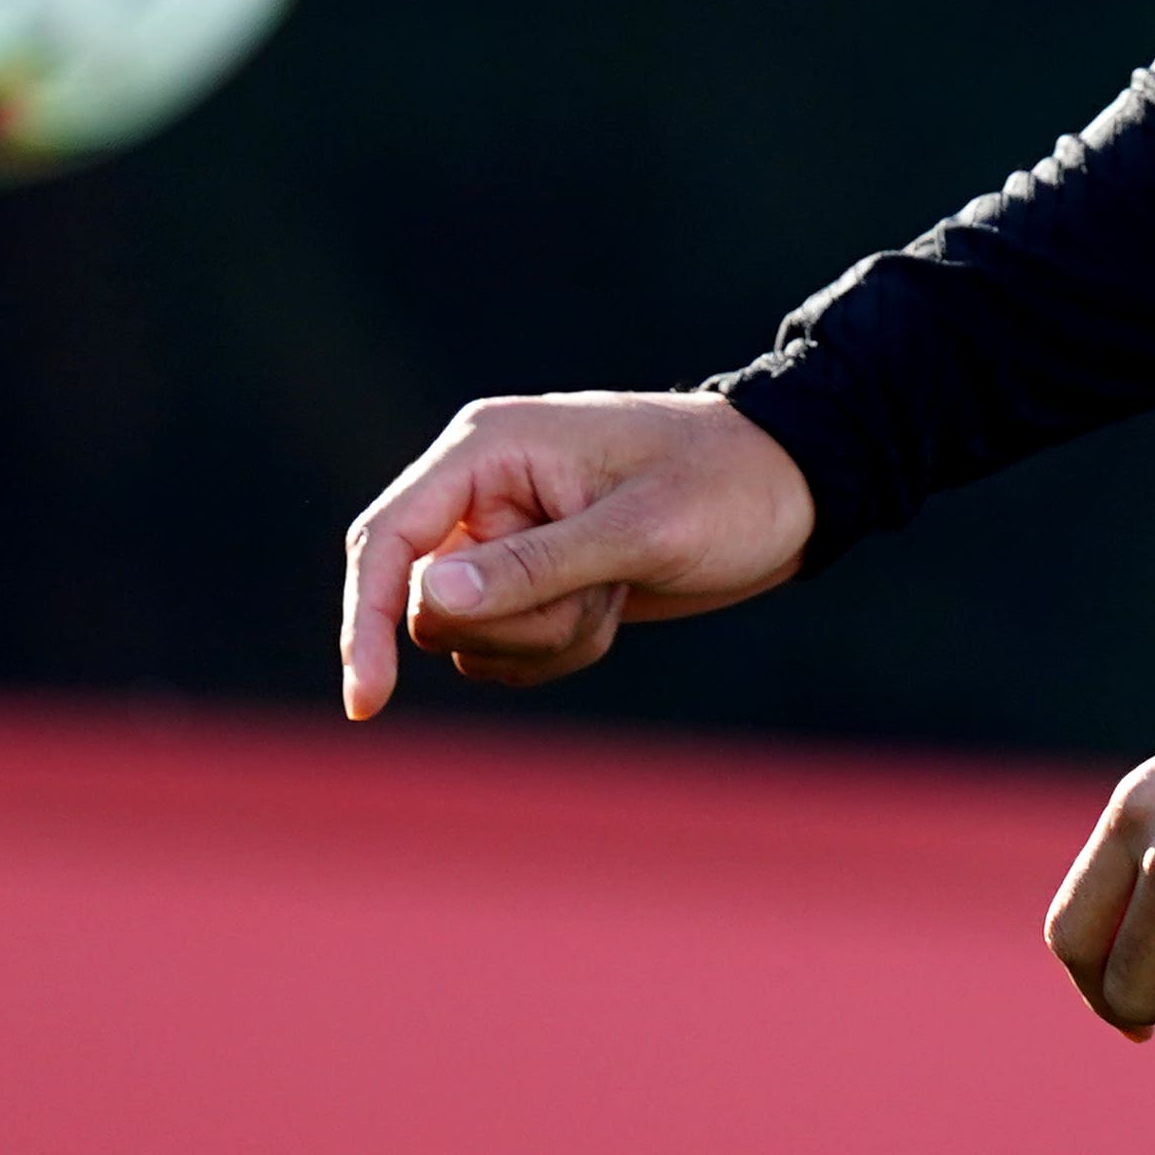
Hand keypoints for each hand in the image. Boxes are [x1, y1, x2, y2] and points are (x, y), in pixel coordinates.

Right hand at [336, 390, 816, 718]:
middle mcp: (481, 492)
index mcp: (488, 450)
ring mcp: (504, 538)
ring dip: (547, 640)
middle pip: (428, 608)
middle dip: (516, 628)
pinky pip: (506, 652)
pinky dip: (561, 649)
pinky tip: (616, 603)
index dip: (364, 622)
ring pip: (470, 639)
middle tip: (600, 592)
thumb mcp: (641, 530)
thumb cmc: (726, 489)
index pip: (389, 540)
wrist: (790, 490)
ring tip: (618, 588)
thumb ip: (534, 567)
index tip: (367, 703)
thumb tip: (429, 601)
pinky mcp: (531, 580)